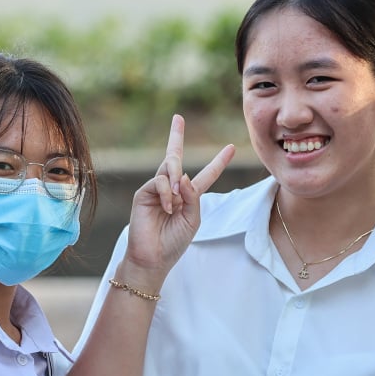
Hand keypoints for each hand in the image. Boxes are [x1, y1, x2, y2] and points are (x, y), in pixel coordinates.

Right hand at [121, 115, 234, 288]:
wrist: (153, 258)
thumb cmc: (174, 242)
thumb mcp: (193, 219)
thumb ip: (194, 197)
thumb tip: (183, 175)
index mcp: (189, 197)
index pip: (206, 175)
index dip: (218, 161)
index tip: (231, 147)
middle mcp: (172, 189)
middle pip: (176, 157)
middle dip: (176, 136)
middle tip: (178, 118)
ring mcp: (157, 189)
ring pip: (169, 166)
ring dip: (176, 177)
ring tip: (176, 200)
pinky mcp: (143, 193)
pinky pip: (160, 181)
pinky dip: (168, 193)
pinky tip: (168, 207)